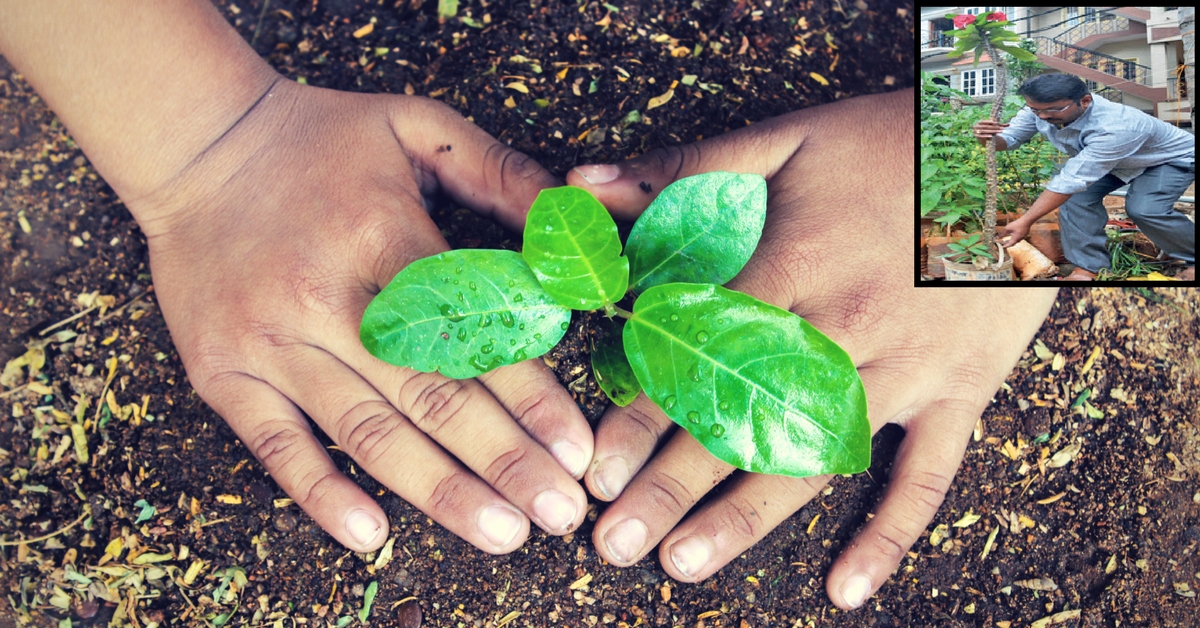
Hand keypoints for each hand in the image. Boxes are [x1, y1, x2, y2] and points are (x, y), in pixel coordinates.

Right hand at [128, 78, 592, 553]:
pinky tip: (371, 535)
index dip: (529, 396)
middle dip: (502, 461)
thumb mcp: (418, 128)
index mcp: (382, 235)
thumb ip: (500, 173)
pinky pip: (275, 445)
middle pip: (428, 395)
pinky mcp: (224, 372)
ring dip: (438, 491)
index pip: (469, 330)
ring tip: (501, 533)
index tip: (576, 451)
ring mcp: (269, 341)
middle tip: (559, 513)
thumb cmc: (321, 140)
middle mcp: (326, 297)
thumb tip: (575, 227)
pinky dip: (321, 493)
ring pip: (366, 431)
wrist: (195, 142)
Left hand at [567, 89, 1057, 608]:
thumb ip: (687, 168)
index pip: (702, 355)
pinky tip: (845, 589)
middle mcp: (847, 331)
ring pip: (818, 459)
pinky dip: (890, 533)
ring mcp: (909, 370)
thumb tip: (584, 187)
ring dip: (748, 517)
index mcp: (797, 268)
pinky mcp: (960, 392)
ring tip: (683, 564)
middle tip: (614, 543)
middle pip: (747, 420)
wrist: (1021, 158)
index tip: (597, 469)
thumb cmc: (896, 144)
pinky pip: (929, 474)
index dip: (645, 415)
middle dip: (674, 486)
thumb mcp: (789, 138)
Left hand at [998, 219, 1030, 247]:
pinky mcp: (1024, 234)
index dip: (1004, 246)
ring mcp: (1023, 237)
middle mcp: (1019, 239)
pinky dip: (1014, 238)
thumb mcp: (1007, 228)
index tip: (1001, 246)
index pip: (1009, 245)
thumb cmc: (1017, 224)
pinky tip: (1012, 235)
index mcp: (1015, 239)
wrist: (1026, 220)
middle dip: (1007, 243)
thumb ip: (1002, 234)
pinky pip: (1018, 238)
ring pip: (1015, 241)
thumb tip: (997, 237)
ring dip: (1010, 241)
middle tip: (1002, 243)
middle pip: (1012, 243)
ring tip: (1006, 240)